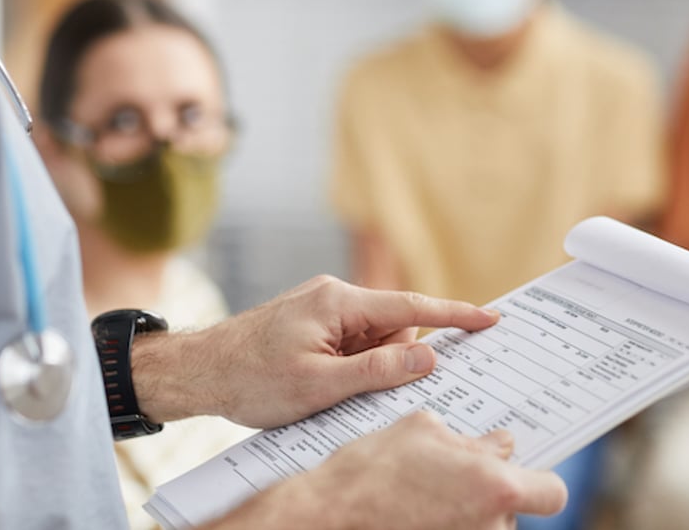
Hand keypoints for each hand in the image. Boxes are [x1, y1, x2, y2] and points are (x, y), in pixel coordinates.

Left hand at [132, 275, 499, 426]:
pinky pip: (351, 344)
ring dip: (364, 369)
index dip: (456, 315)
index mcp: (340, 303)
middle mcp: (335, 297)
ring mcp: (322, 308)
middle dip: (389, 363)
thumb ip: (379, 371)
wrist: (197, 372)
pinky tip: (319, 387)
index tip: (492, 319)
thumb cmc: (250, 379)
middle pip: (393, 329)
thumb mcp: (319, 386)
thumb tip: (428, 356)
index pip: (413, 307)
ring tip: (322, 392)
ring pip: (372, 340)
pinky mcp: (312, 323)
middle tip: (355, 392)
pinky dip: (348, 367)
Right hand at [221, 412, 567, 529]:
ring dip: (464, 515)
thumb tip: (499, 445)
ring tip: (421, 500)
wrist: (323, 520)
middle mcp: (491, 529)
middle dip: (486, 495)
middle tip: (448, 479)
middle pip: (512, 512)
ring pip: (483, 528)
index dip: (537, 482)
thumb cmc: (369, 473)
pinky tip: (414, 517)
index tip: (520, 475)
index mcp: (495, 488)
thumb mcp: (421, 429)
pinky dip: (442, 527)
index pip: (551, 493)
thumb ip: (470, 439)